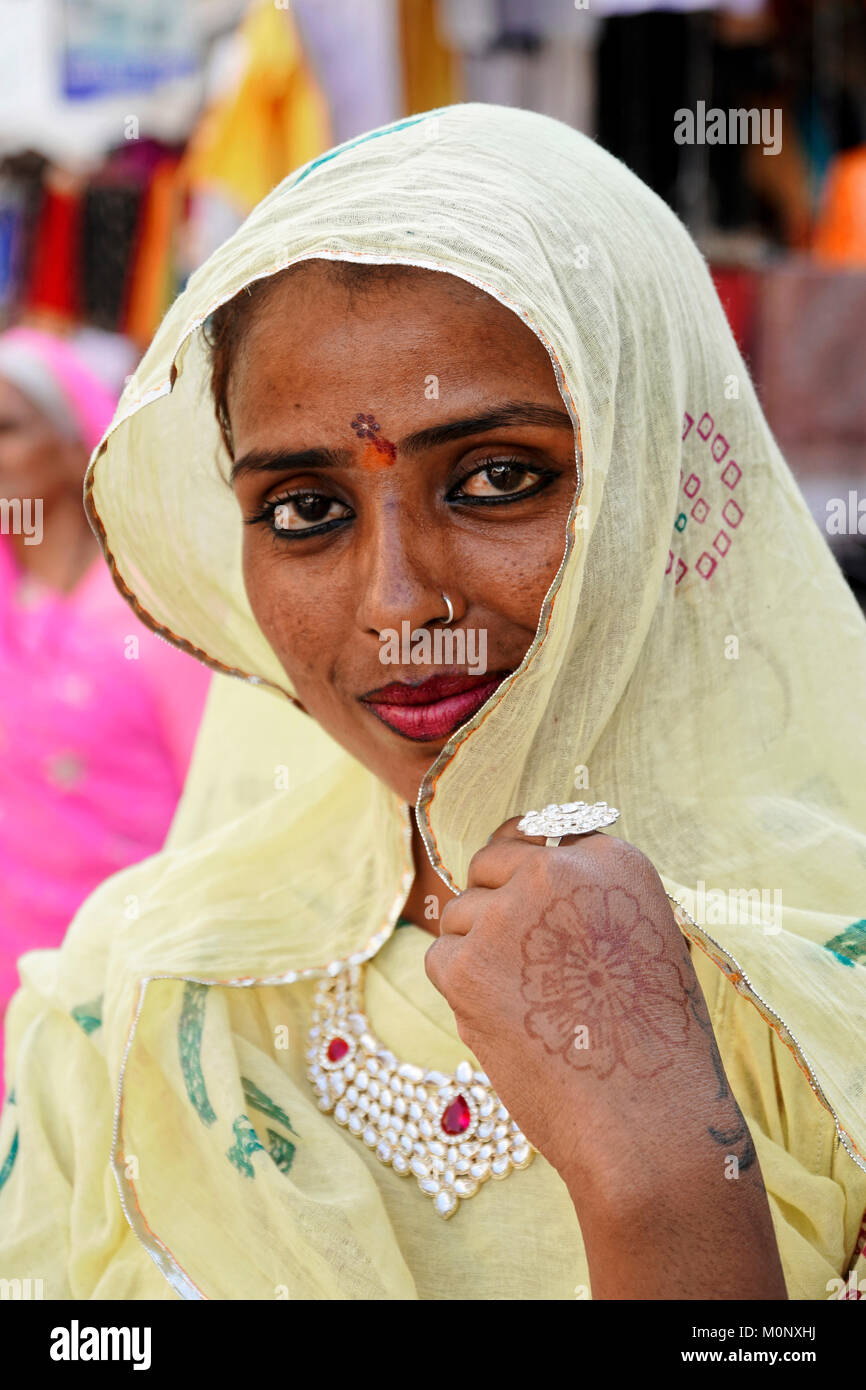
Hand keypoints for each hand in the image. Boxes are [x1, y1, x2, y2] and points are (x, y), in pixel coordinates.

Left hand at [424, 819, 747, 1200]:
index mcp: (612, 860)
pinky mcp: (467, 964)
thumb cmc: (650, 1043)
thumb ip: (589, 900)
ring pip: (461, 914)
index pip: (540, 833)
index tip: (527, 903)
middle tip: (518, 962)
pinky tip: (508, 1024)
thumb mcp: (645, 940)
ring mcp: (507, 915)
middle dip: (493, 904)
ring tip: (529, 1006)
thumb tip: (519, 880)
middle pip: (489, 862)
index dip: (525, 871)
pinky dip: (460, 991)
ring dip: (478, 953)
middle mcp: (557, 872)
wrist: (647, 1122)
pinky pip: (440, 957)